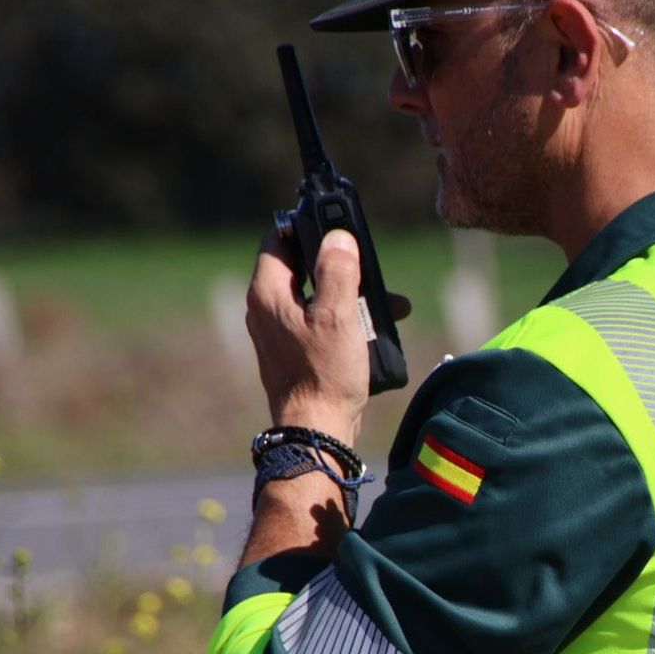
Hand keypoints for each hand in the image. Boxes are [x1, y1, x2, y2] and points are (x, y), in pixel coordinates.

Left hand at [245, 227, 411, 443]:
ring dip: (351, 295)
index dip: (306, 226)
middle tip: (368, 265)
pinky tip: (376, 329)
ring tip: (388, 303)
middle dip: (340, 265)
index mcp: (268, 293)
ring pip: (316, 296)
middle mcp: (266, 309)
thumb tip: (338, 237)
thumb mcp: (337, 315)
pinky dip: (346, 319)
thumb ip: (338, 269)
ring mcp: (280, 333)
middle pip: (302, 267)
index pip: (279, 239)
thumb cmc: (324, 374)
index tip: (335, 223)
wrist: (317, 430)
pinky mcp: (295, 352)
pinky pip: (320, 322)